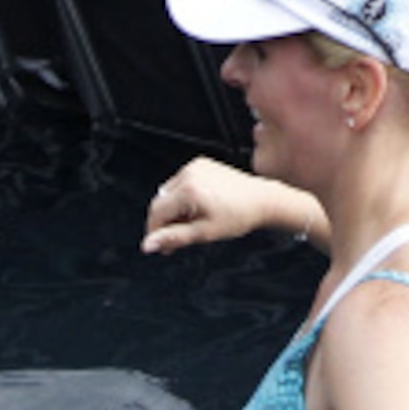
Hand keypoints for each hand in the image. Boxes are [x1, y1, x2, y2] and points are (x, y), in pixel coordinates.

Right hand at [143, 156, 281, 255]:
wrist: (262, 199)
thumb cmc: (237, 217)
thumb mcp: (204, 233)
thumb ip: (173, 238)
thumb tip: (147, 246)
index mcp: (189, 191)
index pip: (156, 212)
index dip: (155, 231)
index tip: (162, 246)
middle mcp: (188, 173)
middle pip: (161, 201)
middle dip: (166, 221)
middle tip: (179, 238)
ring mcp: (194, 166)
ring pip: (168, 192)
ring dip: (173, 208)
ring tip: (193, 221)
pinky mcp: (200, 163)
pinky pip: (180, 182)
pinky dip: (182, 195)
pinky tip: (198, 206)